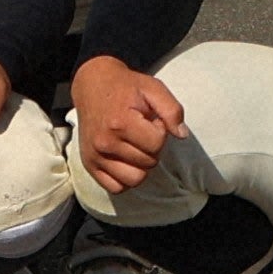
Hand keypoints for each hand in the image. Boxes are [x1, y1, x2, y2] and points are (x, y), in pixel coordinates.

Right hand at [66, 51, 187, 194]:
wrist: (92, 86)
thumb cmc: (126, 87)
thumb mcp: (153, 88)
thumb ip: (172, 110)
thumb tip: (182, 135)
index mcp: (120, 123)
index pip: (157, 144)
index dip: (161, 131)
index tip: (151, 120)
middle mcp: (105, 143)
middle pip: (148, 163)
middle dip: (152, 148)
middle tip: (142, 131)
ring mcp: (95, 157)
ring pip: (135, 179)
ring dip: (141, 165)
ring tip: (135, 146)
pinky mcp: (89, 166)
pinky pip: (116, 187)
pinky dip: (125, 178)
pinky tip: (126, 160)